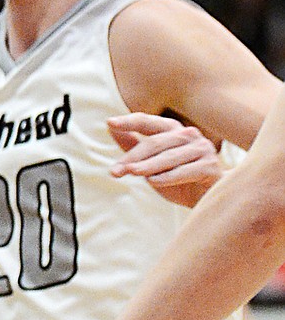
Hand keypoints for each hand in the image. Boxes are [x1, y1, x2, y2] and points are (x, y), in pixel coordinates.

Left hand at [108, 112, 222, 205]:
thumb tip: (111, 129)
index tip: (110, 122)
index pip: (148, 122)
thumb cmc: (178, 179)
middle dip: (133, 157)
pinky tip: (153, 182)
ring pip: (169, 156)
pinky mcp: (210, 165)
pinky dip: (168, 177)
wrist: (207, 198)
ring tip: (131, 172)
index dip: (129, 121)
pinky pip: (185, 171)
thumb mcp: (152, 164)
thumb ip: (134, 147)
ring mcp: (201, 148)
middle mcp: (188, 135)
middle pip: (156, 142)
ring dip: (148, 166)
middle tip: (114, 171)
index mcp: (173, 131)